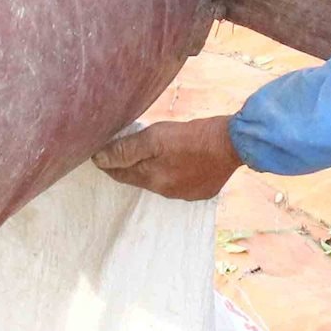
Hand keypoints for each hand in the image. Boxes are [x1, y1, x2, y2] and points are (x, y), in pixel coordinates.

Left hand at [93, 116, 241, 200]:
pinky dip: (174, 173)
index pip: (121, 174)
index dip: (109, 163)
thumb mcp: (155, 138)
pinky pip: (180, 183)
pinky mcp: (203, 191)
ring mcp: (186, 194)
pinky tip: (179, 162)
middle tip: (123, 151)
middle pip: (140, 178)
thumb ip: (126, 149)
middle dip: (130, 166)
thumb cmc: (191, 137)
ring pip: (160, 182)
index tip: (100, 155)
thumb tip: (98, 159)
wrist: (232, 144)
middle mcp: (166, 192)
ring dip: (153, 170)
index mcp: (152, 180)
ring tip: (154, 155)